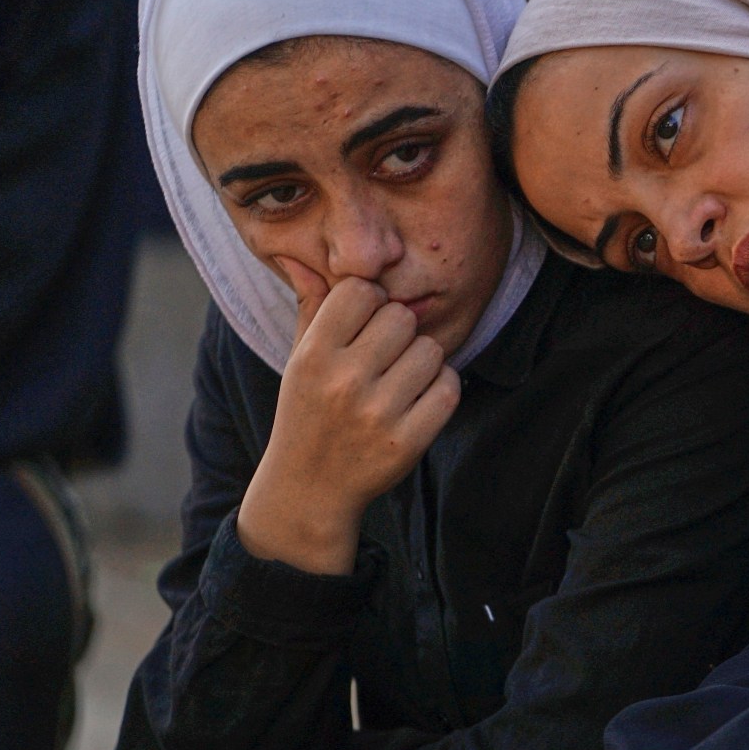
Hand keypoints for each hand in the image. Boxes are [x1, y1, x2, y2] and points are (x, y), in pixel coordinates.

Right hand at [237, 263, 459, 575]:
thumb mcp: (298, 361)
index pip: (362, 291)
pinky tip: (418, 400)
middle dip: (399, 332)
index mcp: (313, 355)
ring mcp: (377, 414)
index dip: (370, 303)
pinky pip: (449, 387)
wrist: (309, 490)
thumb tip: (305, 259)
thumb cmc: (307, 413)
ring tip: (399, 381)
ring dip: (422, 361)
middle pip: (402, 316)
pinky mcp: (407, 442)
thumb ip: (312, 309)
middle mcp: (344, 381)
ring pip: (431, 350)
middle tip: (384, 357)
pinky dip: (441, 389)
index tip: (365, 323)